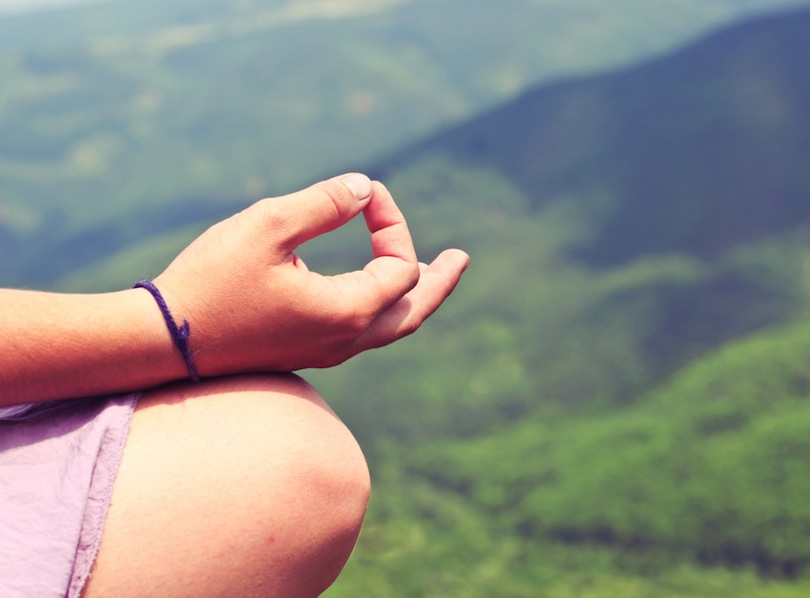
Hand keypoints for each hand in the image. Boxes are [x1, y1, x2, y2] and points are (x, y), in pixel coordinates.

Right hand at [152, 173, 468, 375]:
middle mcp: (346, 339)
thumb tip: (363, 188)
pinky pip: (363, 332)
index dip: (393, 223)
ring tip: (431, 275)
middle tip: (460, 259)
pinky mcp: (304, 352)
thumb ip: (323, 203)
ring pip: (390, 327)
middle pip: (413, 312)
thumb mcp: (268, 226)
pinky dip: (382, 307)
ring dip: (414, 297)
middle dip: (438, 281)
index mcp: (347, 311)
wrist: (162, 342)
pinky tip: (373, 290)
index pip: (400, 266)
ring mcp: (326, 351)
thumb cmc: (211, 282)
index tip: (365, 193)